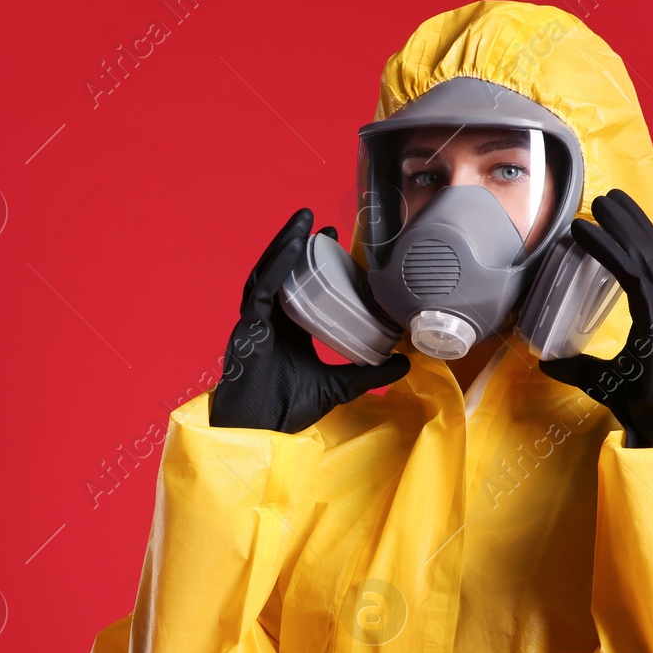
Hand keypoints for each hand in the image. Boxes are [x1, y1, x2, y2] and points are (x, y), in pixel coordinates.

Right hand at [210, 209, 410, 432]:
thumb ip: (367, 373)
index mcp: (286, 333)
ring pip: (267, 274)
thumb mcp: (338, 387)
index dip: (312, 267)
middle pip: (280, 274)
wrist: (261, 431)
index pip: (298, 290)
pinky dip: (277, 267)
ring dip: (284, 246)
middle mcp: (269, 323)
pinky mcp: (248, 327)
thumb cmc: (287, 411)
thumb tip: (405, 363)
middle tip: (318, 223)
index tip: (332, 243)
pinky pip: (262, 290)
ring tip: (303, 221)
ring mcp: (255, 323)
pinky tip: (292, 247)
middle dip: (296, 246)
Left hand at [536, 190, 652, 447]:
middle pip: (650, 247)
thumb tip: (547, 361)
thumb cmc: (642, 401)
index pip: (649, 263)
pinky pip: (628, 269)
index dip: (632, 237)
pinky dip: (607, 246)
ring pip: (642, 250)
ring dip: (620, 223)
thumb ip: (576, 366)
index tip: (614, 218)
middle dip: (630, 220)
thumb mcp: (601, 377)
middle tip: (608, 196)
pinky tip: (586, 230)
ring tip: (600, 201)